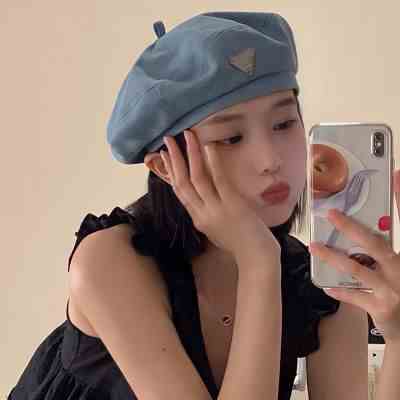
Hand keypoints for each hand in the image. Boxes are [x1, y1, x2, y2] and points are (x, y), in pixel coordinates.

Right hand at [160, 129, 280, 265]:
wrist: (256, 257)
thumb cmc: (239, 243)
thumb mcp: (216, 229)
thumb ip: (207, 214)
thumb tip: (205, 197)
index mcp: (198, 218)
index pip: (179, 191)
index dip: (170, 172)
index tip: (164, 156)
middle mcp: (202, 213)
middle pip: (182, 183)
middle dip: (173, 160)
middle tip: (167, 140)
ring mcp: (216, 209)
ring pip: (197, 178)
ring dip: (190, 155)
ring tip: (187, 135)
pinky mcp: (232, 204)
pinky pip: (219, 180)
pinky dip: (212, 162)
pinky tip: (208, 146)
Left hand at [309, 169, 399, 343]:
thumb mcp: (396, 267)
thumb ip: (383, 252)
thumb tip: (360, 234)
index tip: (394, 177)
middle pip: (376, 245)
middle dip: (351, 228)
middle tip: (331, 214)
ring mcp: (393, 290)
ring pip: (358, 270)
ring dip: (334, 258)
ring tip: (314, 247)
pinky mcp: (382, 308)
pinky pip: (355, 297)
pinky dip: (340, 291)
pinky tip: (327, 286)